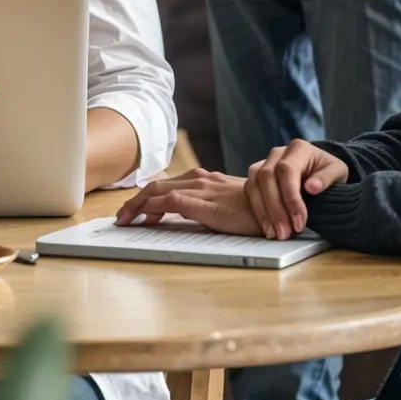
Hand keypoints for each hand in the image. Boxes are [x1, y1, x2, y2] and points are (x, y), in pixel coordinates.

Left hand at [113, 168, 258, 234]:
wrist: (279, 207)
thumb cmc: (256, 211)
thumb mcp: (226, 207)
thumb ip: (208, 208)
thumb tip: (187, 219)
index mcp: (204, 179)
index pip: (167, 185)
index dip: (146, 197)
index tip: (134, 212)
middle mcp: (199, 180)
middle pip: (157, 186)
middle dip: (135, 201)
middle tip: (121, 217)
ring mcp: (202, 189)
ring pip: (158, 191)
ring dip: (136, 205)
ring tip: (124, 220)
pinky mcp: (206, 203)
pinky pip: (170, 201)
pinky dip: (151, 208)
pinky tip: (142, 219)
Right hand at [244, 139, 349, 238]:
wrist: (318, 170)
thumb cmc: (328, 172)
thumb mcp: (337, 172)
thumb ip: (327, 178)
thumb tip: (312, 187)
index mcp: (298, 149)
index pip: (287, 170)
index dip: (290, 198)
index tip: (299, 222)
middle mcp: (277, 153)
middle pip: (267, 177)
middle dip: (275, 209)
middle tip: (285, 233)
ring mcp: (264, 163)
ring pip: (255, 184)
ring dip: (264, 212)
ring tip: (276, 234)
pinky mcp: (257, 175)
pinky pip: (250, 190)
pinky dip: (258, 211)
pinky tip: (268, 228)